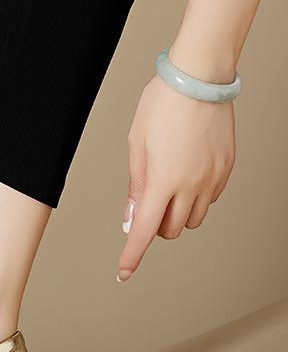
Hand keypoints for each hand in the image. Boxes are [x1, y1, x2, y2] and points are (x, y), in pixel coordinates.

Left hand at [117, 74, 234, 280]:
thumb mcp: (136, 145)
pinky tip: (187, 175)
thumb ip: (134, 186)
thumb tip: (130, 218)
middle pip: (171, 230)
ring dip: (176, 215)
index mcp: (162, 181)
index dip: (132, 255)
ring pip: (193, 219)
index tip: (124, 272)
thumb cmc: (162, 106)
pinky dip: (195, 198)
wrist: (198, 79)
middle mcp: (191, 185)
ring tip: (167, 188)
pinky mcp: (226, 168)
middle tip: (146, 204)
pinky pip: (210, 199)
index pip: (144, 231)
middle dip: (155, 226)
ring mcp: (212, 178)